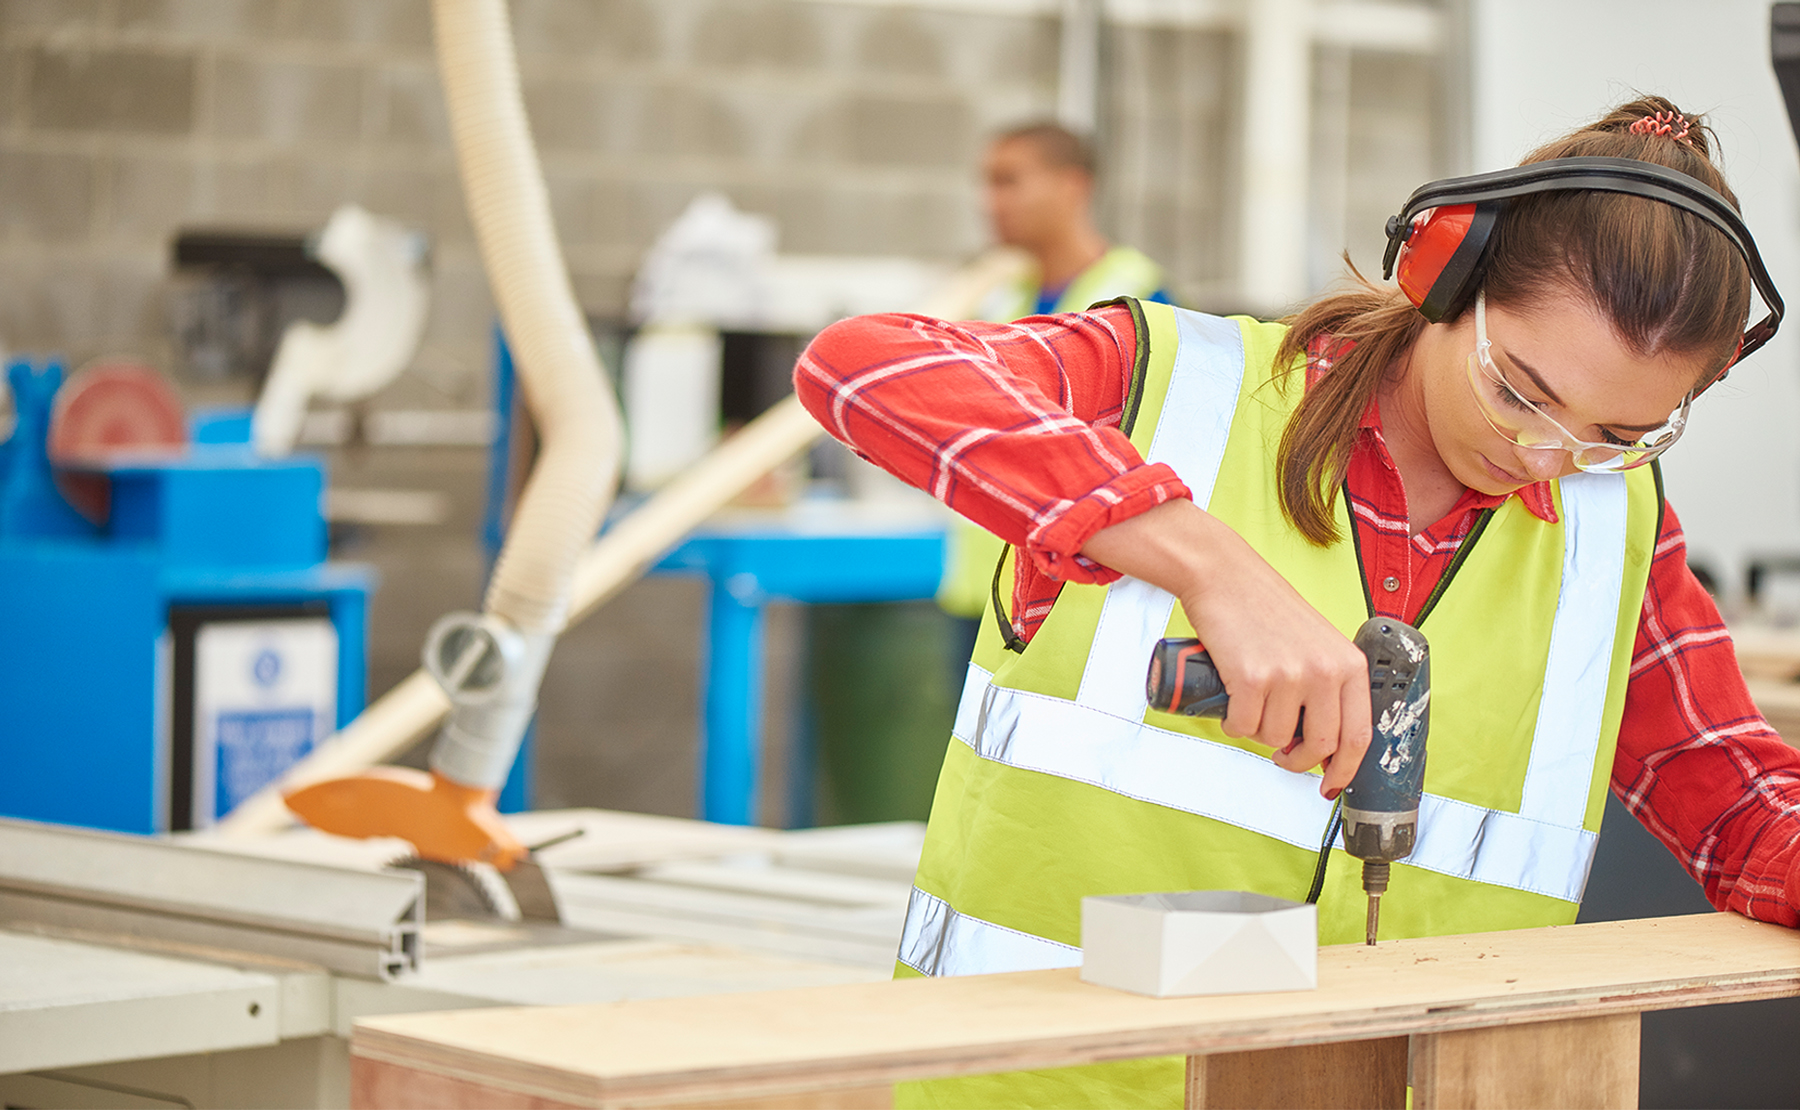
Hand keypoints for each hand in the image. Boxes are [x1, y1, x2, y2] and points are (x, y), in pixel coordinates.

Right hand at [1081, 500, 1372, 796]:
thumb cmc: (1265, 608)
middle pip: (1319, 745)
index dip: (1345, 769)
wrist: (1224, 577)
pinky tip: (1232, 703)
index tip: (1331, 783)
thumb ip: (1328, 686)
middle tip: (1281, 754)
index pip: (1359, 734)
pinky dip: (1232, 724)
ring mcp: (1289, 675)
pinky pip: (1242, 727)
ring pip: (1275, 738)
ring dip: (1258, 733)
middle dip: (1296, 760)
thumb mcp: (1316, 645)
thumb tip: (1323, 743)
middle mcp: (1324, 670)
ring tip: (1250, 705)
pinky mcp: (1252, 678)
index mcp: (1348, 664)